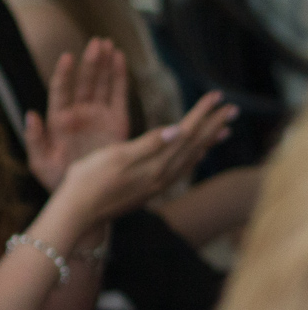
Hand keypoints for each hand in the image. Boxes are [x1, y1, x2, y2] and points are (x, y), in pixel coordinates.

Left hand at [25, 38, 128, 190]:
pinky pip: (118, 95)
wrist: (86, 195)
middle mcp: (78, 113)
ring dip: (104, 64)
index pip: (61, 90)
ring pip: (101, 84)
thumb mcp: (40, 163)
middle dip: (90, 62)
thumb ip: (34, 140)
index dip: (64, 73)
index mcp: (58, 120)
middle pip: (84, 82)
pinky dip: (119, 77)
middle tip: (97, 42)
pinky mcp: (117, 122)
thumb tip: (30, 114)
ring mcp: (98, 115)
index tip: (67, 57)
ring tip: (108, 44)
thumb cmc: (58, 181)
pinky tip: (120, 58)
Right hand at [56, 89, 237, 224]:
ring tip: (224, 131)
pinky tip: (194, 156)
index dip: (201, 113)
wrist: (77, 213)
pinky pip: (179, 171)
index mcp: (153, 164)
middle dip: (213, 125)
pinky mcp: (148, 191)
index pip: (185, 133)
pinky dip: (192, 159)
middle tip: (233, 109)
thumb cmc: (87, 181)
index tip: (217, 96)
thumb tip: (178, 129)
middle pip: (194, 146)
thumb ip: (147, 144)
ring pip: (190, 160)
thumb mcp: (114, 157)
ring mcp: (156, 185)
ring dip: (207, 143)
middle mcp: (161, 176)